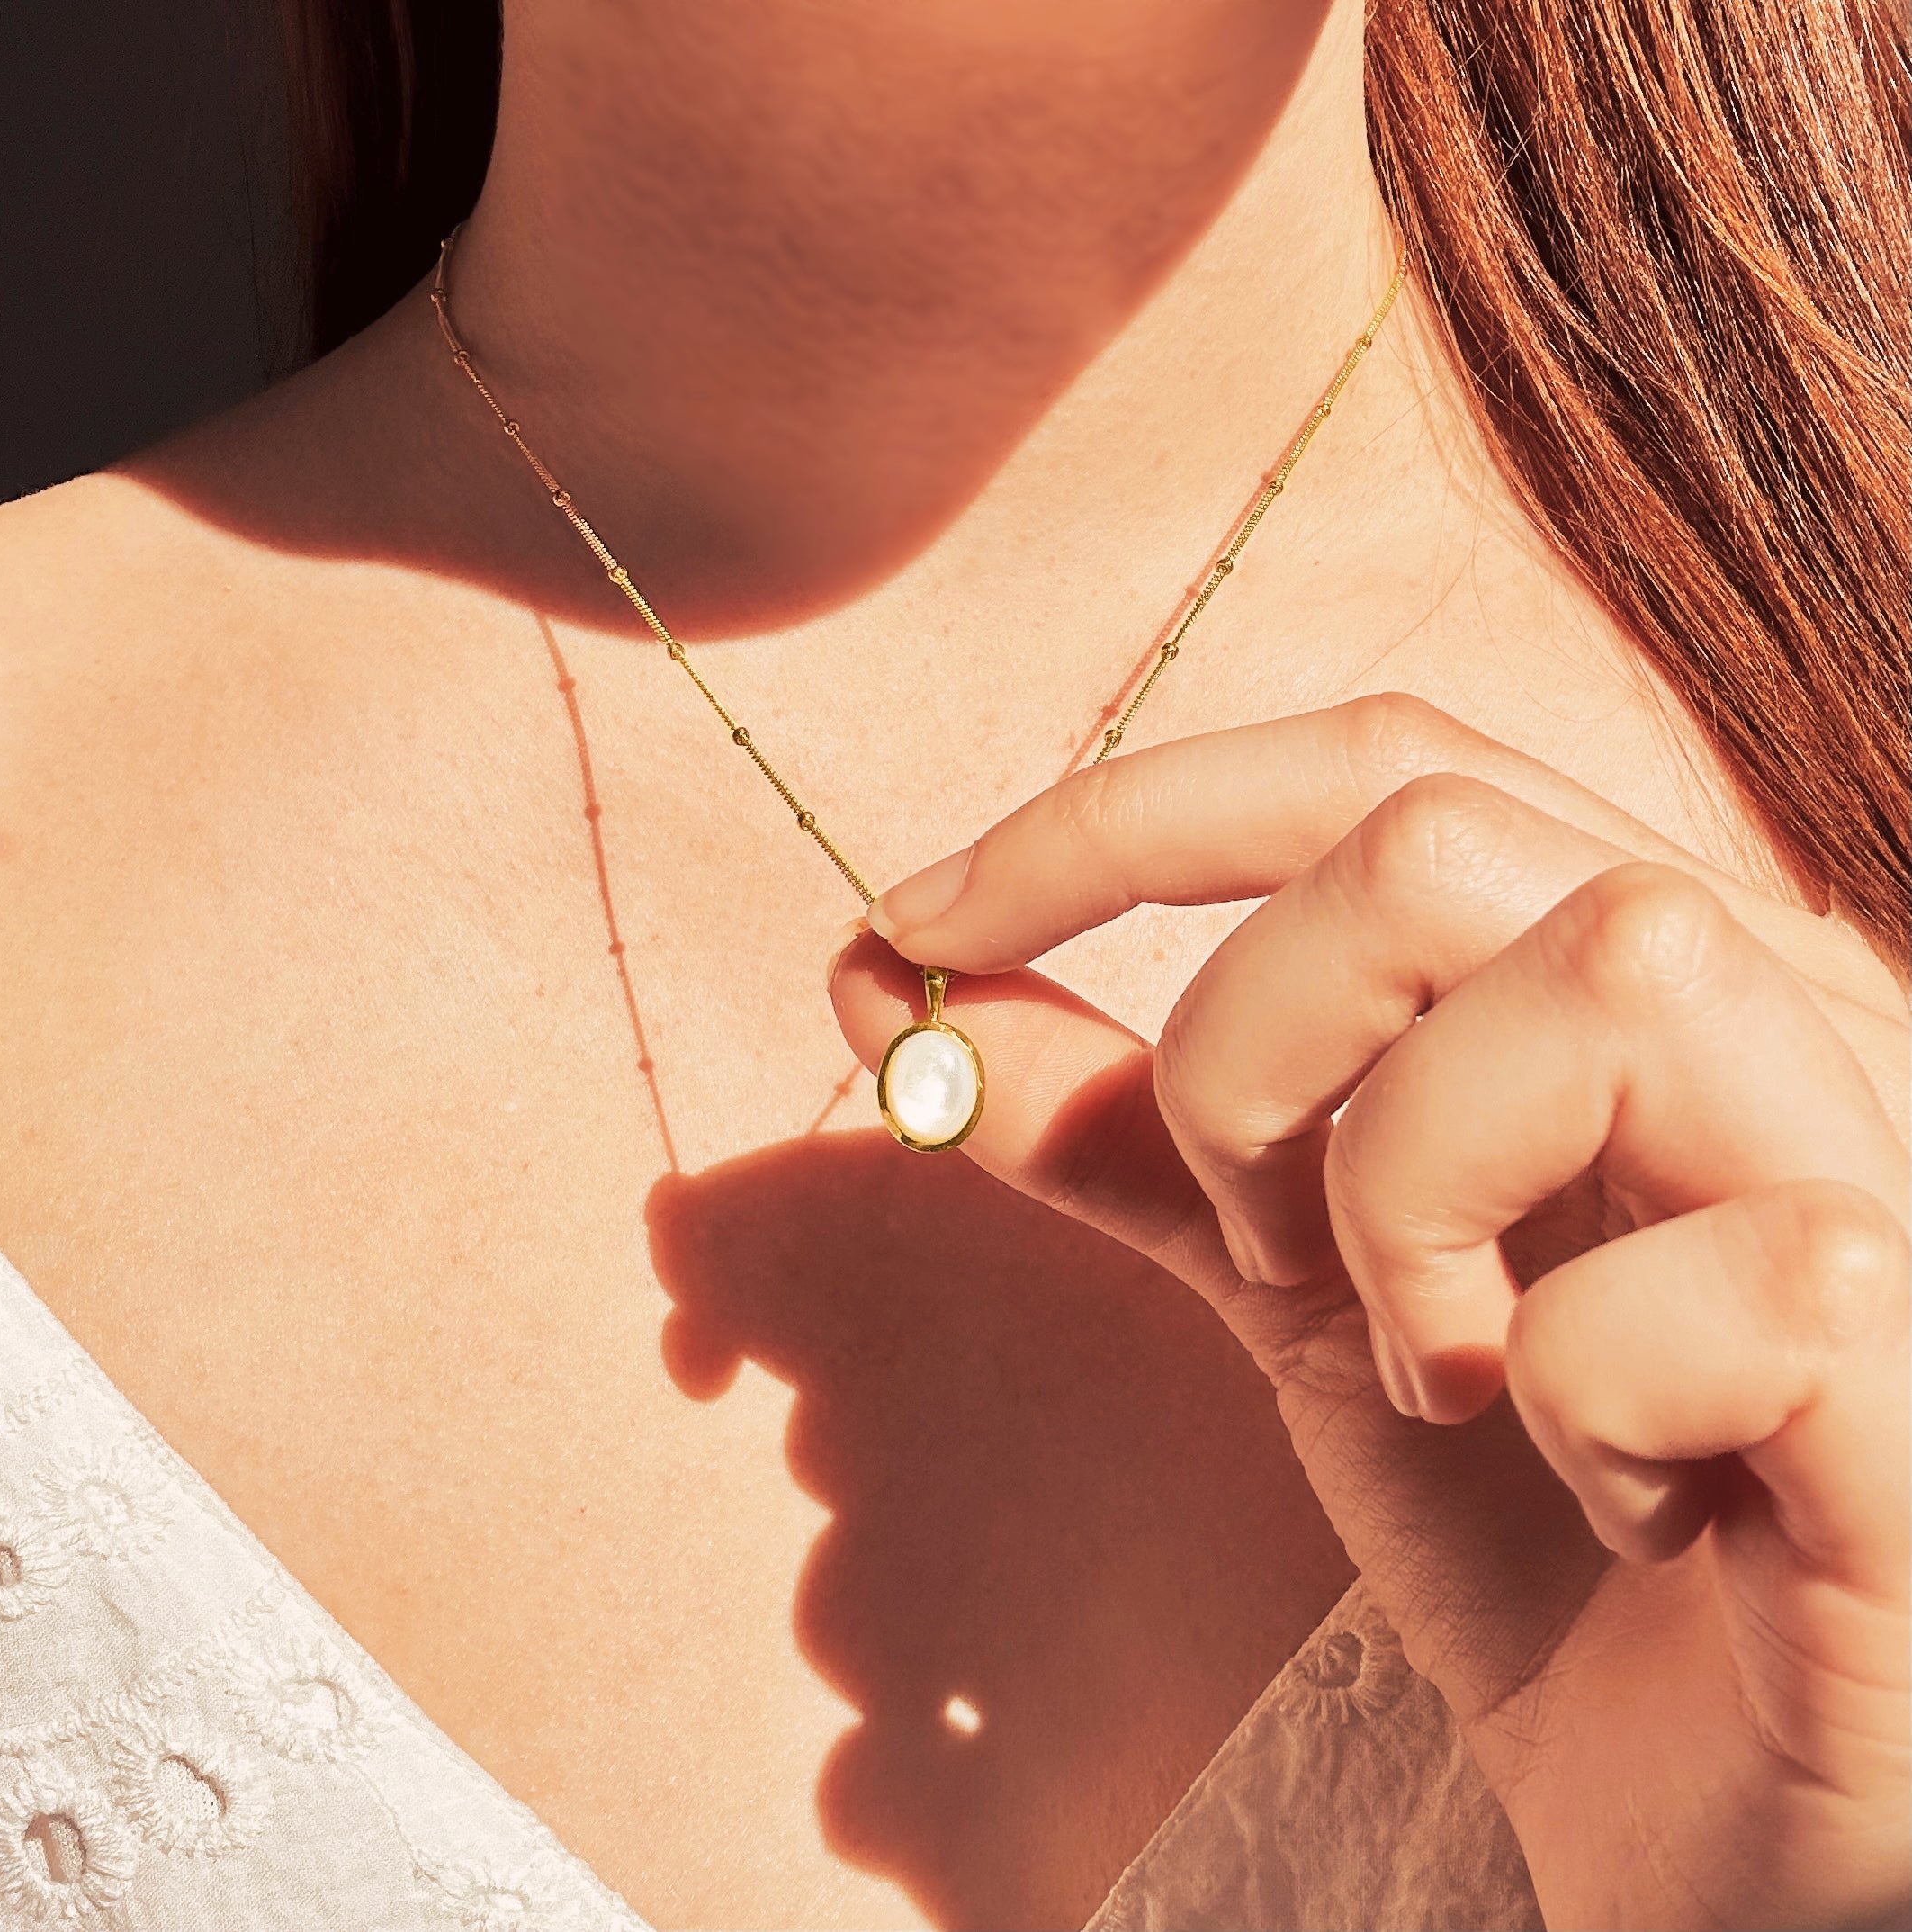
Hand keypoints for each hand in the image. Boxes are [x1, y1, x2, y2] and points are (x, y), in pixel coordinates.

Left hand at [828, 695, 1910, 1931]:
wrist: (1714, 1802)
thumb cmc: (1523, 1515)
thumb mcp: (1293, 1278)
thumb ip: (1115, 1122)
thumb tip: (886, 982)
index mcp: (1639, 961)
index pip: (1378, 762)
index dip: (1123, 820)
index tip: (917, 918)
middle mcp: (1796, 1005)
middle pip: (1440, 836)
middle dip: (1248, 1049)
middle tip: (1264, 1239)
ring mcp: (1893, 1161)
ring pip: (1607, 980)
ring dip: (1414, 1201)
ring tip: (1452, 1369)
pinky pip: (1731, 1285)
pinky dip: (1583, 1404)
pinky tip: (1625, 1504)